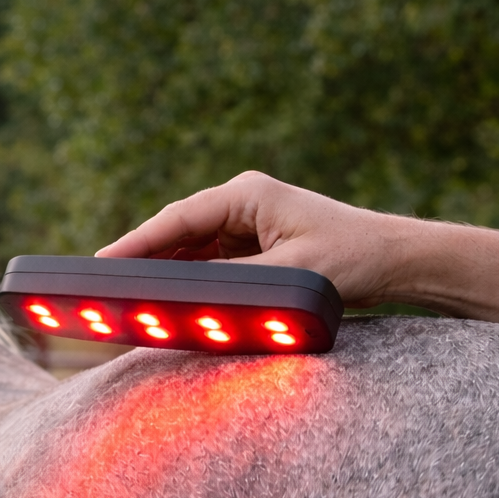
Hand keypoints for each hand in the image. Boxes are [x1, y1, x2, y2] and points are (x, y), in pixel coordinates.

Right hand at [96, 171, 416, 307]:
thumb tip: (185, 298)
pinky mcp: (252, 246)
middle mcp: (241, 204)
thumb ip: (233, 285)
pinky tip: (167, 302)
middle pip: (174, 233)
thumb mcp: (291, 275)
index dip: (135, 244)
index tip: (101, 264)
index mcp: (246, 195)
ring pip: (187, 250)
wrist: (398, 262)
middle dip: (140, 260)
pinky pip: (206, 264)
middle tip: (100, 288)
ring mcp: (245, 224)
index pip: (176, 219)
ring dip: (161, 274)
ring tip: (126, 300)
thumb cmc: (354, 258)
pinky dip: (186, 282)